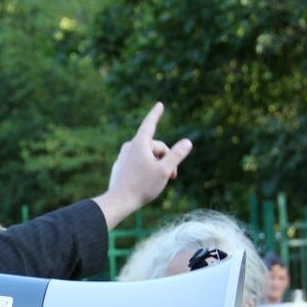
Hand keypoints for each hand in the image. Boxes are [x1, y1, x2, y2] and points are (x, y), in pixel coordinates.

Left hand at [94, 102, 192, 228]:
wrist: (118, 202)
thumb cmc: (142, 186)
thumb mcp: (165, 170)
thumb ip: (177, 155)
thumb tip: (188, 142)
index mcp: (139, 144)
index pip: (150, 124)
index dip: (156, 114)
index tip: (159, 104)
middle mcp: (129, 147)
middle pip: (155, 147)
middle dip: (166, 159)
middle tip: (172, 176)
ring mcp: (123, 158)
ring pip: (147, 156)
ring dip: (157, 166)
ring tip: (159, 182)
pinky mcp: (120, 168)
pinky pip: (138, 164)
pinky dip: (146, 171)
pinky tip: (145, 184)